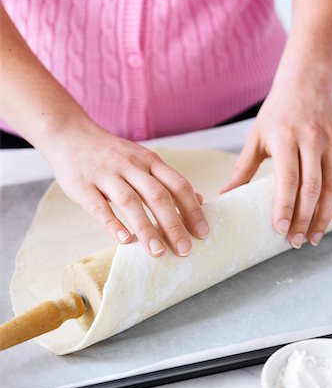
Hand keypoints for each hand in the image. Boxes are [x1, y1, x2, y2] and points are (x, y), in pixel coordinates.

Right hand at [42, 122, 208, 256]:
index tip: (203, 233)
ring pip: (130, 202)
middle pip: (158, 196)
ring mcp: (106, 174)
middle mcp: (131, 166)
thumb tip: (199, 200)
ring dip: (146, 228)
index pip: (178, 185)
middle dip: (173, 224)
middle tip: (185, 250)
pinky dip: (113, 224)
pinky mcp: (83, 185)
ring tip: (157, 252)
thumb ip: (168, 181)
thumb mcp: (144, 161)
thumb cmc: (113, 155)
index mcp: (150, 161)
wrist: (71, 135)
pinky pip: (99, 207)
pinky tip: (125, 241)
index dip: (192, 210)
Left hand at [220, 74, 331, 247]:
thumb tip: (226, 195)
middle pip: (312, 188)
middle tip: (296, 242)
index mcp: (284, 139)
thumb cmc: (276, 111)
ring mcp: (330, 142)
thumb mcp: (256, 137)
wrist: (307, 80)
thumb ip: (242, 168)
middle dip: (305, 219)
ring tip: (314, 237)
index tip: (279, 229)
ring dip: (324, 216)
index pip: (286, 179)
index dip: (284, 206)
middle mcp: (310, 141)